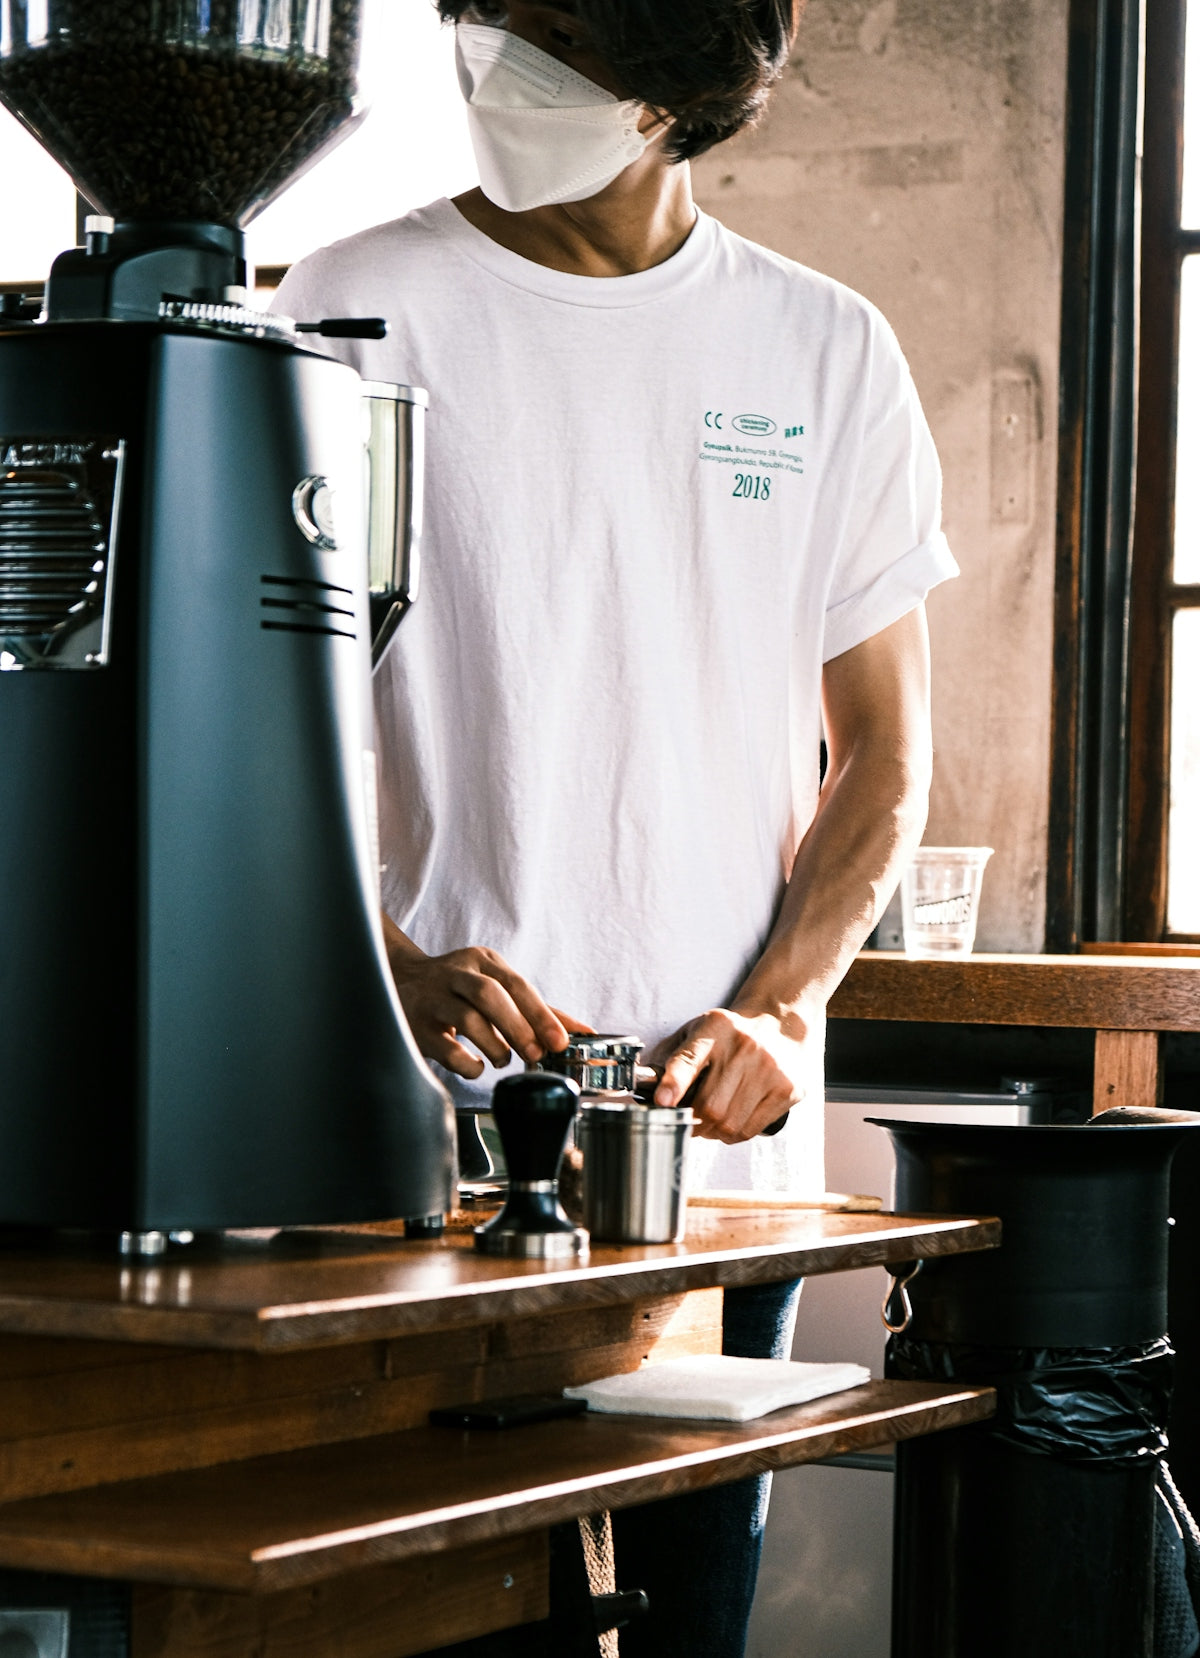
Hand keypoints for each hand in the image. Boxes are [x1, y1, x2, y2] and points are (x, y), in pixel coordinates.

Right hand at [386, 938, 590, 1080]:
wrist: (398, 981)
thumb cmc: (458, 988)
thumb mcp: (495, 986)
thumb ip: (537, 1008)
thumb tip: (582, 1031)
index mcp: (482, 961)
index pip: (516, 984)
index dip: (541, 1014)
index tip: (560, 1041)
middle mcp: (455, 973)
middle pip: (490, 995)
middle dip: (518, 1027)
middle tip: (534, 1054)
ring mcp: (432, 997)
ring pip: (467, 1018)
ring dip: (494, 1044)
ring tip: (503, 1058)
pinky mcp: (415, 1025)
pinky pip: (444, 1046)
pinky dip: (466, 1061)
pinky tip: (475, 1066)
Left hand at [654, 1008, 815, 1142]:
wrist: (780, 1022)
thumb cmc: (731, 1032)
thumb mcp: (699, 1030)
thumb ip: (674, 1056)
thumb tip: (647, 1090)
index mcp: (715, 1028)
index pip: (690, 1058)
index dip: (675, 1083)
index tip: (663, 1101)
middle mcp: (745, 1047)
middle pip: (710, 1105)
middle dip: (693, 1122)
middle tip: (689, 1120)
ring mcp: (770, 1069)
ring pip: (730, 1124)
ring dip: (713, 1131)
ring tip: (711, 1121)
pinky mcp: (787, 1089)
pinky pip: (751, 1129)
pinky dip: (734, 1134)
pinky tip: (732, 1121)